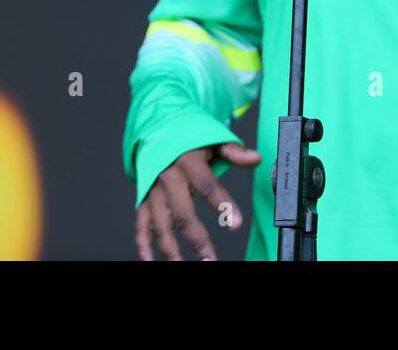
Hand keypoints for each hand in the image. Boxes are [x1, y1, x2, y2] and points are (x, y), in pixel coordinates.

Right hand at [135, 141, 260, 260]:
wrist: (156, 130)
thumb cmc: (189, 138)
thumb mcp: (213, 139)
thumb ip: (234, 152)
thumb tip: (256, 158)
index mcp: (188, 161)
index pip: (207, 185)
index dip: (223, 205)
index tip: (236, 224)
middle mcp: (168, 178)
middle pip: (182, 213)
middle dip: (196, 239)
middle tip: (210, 259)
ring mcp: (154, 192)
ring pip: (160, 225)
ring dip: (171, 250)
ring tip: (183, 267)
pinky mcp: (144, 201)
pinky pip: (141, 226)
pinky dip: (143, 246)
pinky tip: (151, 262)